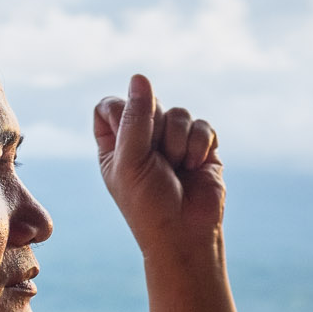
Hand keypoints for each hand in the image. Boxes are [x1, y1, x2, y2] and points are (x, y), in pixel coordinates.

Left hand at [93, 74, 224, 257]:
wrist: (185, 234)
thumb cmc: (148, 205)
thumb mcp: (131, 161)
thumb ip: (134, 118)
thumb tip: (140, 77)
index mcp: (114, 144)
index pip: (110, 105)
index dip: (121, 111)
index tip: (128, 134)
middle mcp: (143, 140)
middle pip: (148, 102)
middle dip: (156, 129)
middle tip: (157, 160)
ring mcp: (173, 142)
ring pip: (179, 112)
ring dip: (179, 141)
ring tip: (178, 168)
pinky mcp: (201, 148)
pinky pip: (202, 125)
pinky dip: (200, 145)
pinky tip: (195, 167)